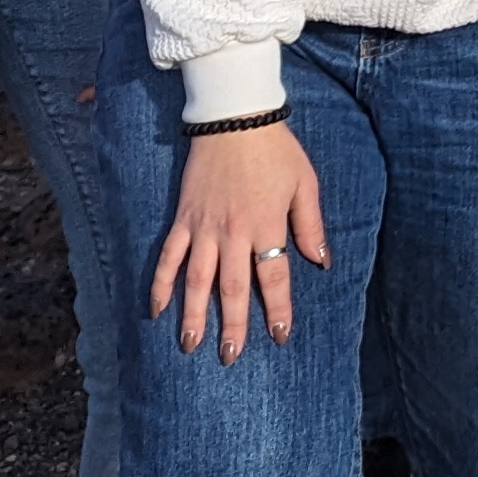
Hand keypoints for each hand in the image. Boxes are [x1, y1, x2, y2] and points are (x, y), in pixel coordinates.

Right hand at [150, 122, 325, 360]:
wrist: (235, 119)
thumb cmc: (277, 151)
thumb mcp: (305, 183)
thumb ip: (311, 225)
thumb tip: (321, 261)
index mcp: (267, 224)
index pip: (273, 276)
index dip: (276, 308)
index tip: (278, 335)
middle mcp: (233, 232)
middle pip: (232, 287)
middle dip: (231, 325)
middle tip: (230, 356)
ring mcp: (204, 228)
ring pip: (197, 280)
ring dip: (193, 315)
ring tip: (191, 346)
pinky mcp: (183, 219)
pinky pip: (168, 256)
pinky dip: (160, 284)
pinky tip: (156, 310)